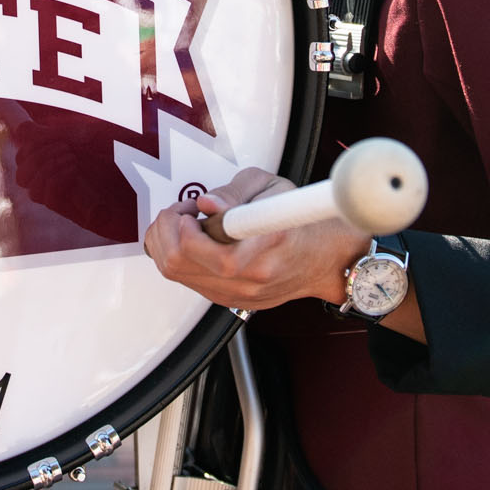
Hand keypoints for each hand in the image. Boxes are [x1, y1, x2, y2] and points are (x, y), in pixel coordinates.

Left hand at [142, 166, 369, 312]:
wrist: (322, 258)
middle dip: (167, 230)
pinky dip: (179, 259)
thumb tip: (206, 203)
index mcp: (268, 243)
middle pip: (182, 264)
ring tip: (186, 224)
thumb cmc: (299, 220)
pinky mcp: (231, 302)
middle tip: (181, 212)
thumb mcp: (271, 187)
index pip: (216, 253)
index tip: (192, 210)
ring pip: (178, 275)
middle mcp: (253, 276)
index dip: (189, 228)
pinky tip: (193, 241)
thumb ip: (233, 193)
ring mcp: (240, 294)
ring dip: (167, 244)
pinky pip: (188, 282)